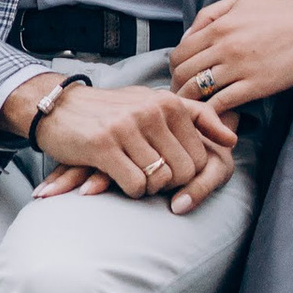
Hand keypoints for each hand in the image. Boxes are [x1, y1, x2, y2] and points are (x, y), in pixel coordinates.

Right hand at [11, 77, 235, 214]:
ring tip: (130, 173)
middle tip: (147, 176)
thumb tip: (233, 138)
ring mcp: (129, 126)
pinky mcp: (105, 145)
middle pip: (185, 172)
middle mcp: (152, 111)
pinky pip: (136, 185)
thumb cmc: (112, 111)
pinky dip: (129, 190)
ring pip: (161, 181)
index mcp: (169, 102)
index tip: (167, 169)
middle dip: (169, 183)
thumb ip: (195, 117)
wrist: (59, 107)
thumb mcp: (154, 103)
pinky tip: (115, 176)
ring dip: (147, 188)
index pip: (202, 156)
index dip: (187, 173)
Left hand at [172, 0, 292, 118]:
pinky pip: (221, 104)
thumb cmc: (283, 11)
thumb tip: (187, 35)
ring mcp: (239, 68)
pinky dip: (212, 113)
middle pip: (183, 73)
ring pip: (197, 91)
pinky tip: (214, 116)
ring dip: (191, 103)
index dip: (175, 69)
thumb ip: (210, 14)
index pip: (180, 53)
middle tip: (182, 98)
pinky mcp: (256, 86)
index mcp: (219, 26)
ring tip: (194, 110)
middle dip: (178, 87)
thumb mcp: (242, 1)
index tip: (179, 78)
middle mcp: (224, 46)